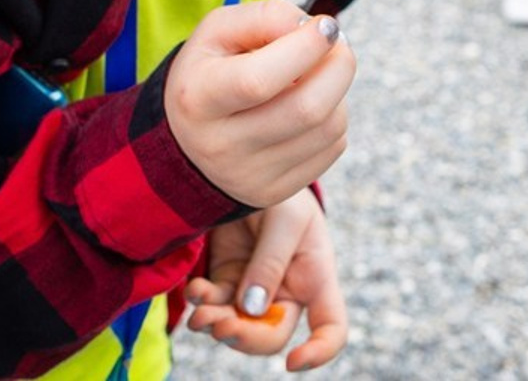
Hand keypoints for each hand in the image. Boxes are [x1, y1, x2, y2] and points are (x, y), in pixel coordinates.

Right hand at [165, 0, 354, 206]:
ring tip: (320, 72)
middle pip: (306, 109)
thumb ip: (266, 17)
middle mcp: (219, 146)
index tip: (326, 25)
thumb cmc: (212, 71)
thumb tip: (312, 28)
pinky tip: (313, 101)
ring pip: (328, 128)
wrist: (188, 140)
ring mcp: (249, 176)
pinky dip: (336, 115)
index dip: (305, 48)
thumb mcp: (219, 31)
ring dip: (339, 89)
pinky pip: (332, 147)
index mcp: (198, 99)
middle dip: (339, 66)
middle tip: (337, 44)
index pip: (259, 80)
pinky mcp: (274, 191)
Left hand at [185, 190, 347, 370]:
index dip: (320, 350)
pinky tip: (196, 290)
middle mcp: (287, 289)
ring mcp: (254, 288)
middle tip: (223, 327)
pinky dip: (202, 303)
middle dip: (247, 337)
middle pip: (272, 335)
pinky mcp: (226, 280)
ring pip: (238, 326)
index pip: (331, 325)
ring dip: (218, 325)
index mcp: (315, 275)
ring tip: (201, 314)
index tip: (293, 363)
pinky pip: (214, 306)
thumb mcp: (284, 218)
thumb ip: (271, 262)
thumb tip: (252, 310)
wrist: (246, 167)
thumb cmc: (281, 190)